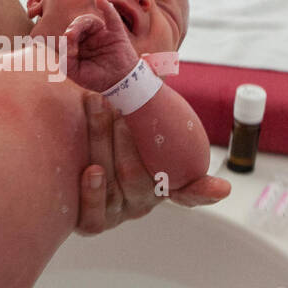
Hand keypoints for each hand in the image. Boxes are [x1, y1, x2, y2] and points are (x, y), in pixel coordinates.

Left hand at [65, 0, 140, 91]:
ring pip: (90, 21)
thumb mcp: (76, 73)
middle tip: (69, 36)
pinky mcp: (116, 32)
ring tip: (74, 31)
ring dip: (81, 23)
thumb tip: (65, 44)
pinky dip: (106, 7)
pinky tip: (99, 0)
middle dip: (72, 29)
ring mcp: (103, 33)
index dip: (66, 41)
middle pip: (78, 25)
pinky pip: (112, 17)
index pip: (69, 36)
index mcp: (79, 45)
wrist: (119, 84)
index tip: (68, 52)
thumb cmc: (96, 78)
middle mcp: (90, 36)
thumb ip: (66, 61)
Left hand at [75, 92, 231, 234]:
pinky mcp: (91, 222)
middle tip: (120, 108)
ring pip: (115, 188)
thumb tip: (154, 65)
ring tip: (98, 108)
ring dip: (105, 144)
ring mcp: (118, 213)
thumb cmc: (104, 126)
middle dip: (128, 140)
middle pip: (140, 178)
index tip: (221, 188)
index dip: (204, 191)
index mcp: (162, 182)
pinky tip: (91, 170)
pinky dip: (92, 192)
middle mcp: (142, 200)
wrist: (65, 143)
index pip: (190, 191)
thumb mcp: (130, 115)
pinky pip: (93, 217)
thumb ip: (144, 102)